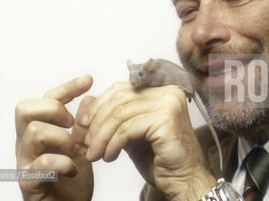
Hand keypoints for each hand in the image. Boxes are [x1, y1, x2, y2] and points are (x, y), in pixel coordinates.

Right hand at [15, 75, 94, 200]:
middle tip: (71, 124)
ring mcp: (25, 163)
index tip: (89, 80)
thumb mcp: (82, 147)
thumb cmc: (71, 181)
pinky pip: (40, 163)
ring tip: (75, 151)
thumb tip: (89, 97)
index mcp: (39, 132)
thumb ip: (83, 125)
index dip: (67, 87)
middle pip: (24, 108)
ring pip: (34, 131)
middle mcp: (26, 144)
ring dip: (62, 138)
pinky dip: (63, 163)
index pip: (46, 99)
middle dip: (54, 109)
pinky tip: (73, 170)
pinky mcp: (29, 183)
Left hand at [80, 82, 215, 200]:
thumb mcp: (133, 133)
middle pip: (119, 98)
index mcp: (162, 91)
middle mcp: (168, 92)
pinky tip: (109, 156)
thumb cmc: (160, 159)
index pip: (122, 88)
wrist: (185, 180)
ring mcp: (169, 104)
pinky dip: (113, 144)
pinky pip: (128, 129)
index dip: (99, 104)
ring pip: (121, 114)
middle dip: (97, 121)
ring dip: (102, 136)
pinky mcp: (166, 119)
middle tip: (86, 142)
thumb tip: (87, 106)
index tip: (83, 123)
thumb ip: (117, 118)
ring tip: (95, 154)